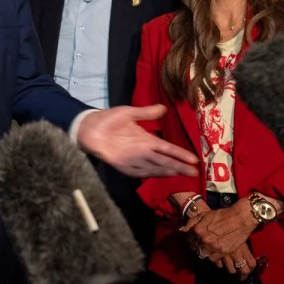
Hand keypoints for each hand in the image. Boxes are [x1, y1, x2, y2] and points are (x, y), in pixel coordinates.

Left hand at [77, 104, 198, 177]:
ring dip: (167, 170)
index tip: (194, 159)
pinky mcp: (122, 164)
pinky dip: (148, 173)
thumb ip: (146, 113)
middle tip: (194, 172)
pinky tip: (158, 175)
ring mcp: (133, 158)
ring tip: (181, 173)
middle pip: (164, 160)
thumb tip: (164, 108)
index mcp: (146, 139)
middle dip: (179, 166)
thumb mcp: (129, 113)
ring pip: (154, 167)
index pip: (167, 148)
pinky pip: (138, 171)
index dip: (180, 153)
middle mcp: (142, 151)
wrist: (89, 126)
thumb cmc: (109, 119)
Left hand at [180, 200, 256, 259]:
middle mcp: (204, 239)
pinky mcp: (223, 252)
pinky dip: (211, 256)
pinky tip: (212, 251)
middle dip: (195, 245)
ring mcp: (214, 246)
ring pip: (203, 254)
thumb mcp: (204, 215)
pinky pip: (213, 259)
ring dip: (203, 251)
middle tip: (199, 243)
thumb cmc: (221, 215)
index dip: (189, 238)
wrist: (240, 218)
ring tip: (206, 247)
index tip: (192, 238)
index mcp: (198, 229)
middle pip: (195, 247)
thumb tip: (182, 230)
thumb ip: (191, 223)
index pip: (188, 238)